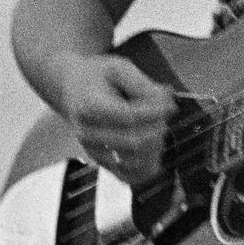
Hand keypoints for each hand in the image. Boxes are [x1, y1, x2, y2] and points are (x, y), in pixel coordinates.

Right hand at [54, 53, 176, 185]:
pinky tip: (154, 148)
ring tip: (156, 126)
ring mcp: (94, 151)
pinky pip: (129, 177)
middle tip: (163, 113)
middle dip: (158, 127)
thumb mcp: (119, 67)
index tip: (170, 105)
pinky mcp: (101, 163)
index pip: (129, 117)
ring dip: (156, 145)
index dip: (156, 112)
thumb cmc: (98, 77)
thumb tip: (166, 104)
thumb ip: (143, 85)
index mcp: (90, 106)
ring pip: (135, 161)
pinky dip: (148, 167)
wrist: (73, 89)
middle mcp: (88, 133)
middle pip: (135, 141)